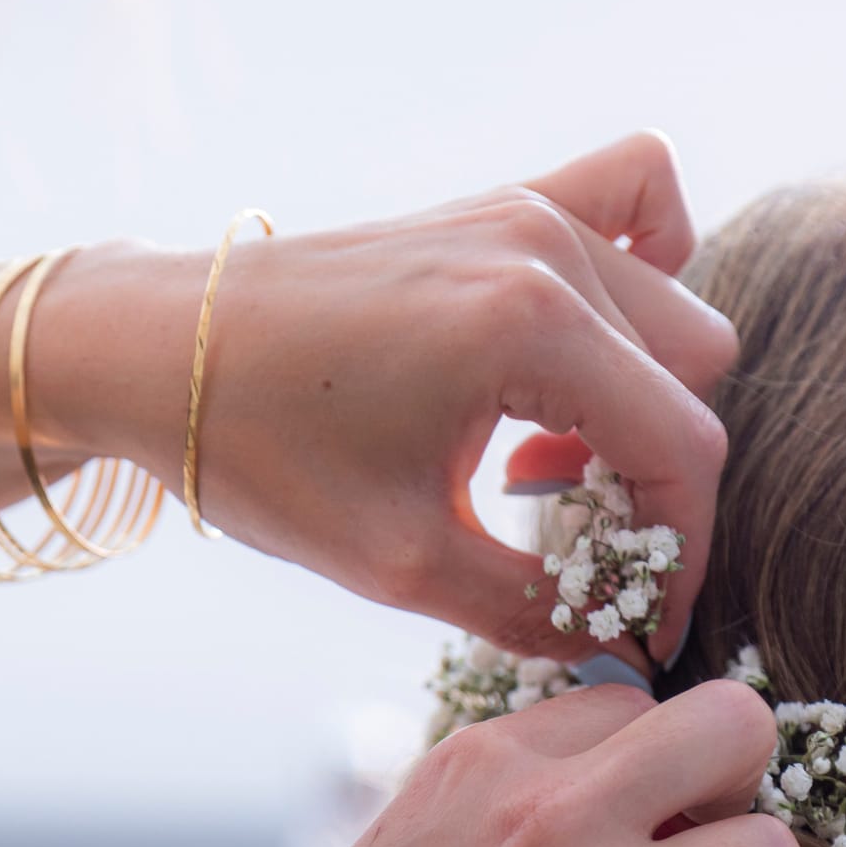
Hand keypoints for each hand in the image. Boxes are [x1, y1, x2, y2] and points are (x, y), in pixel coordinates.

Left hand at [45, 132, 736, 666]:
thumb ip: (531, 608)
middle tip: (572, 546)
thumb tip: (619, 646)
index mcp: (528, 326)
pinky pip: (637, 200)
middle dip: (652, 483)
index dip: (679, 550)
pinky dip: (646, 273)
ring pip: (670, 312)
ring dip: (637, 403)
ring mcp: (524, 211)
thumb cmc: (259, 448)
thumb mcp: (400, 560)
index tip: (645, 618)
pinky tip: (581, 352)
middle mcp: (543, 249)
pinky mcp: (499, 204)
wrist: (155, 351)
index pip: (682, 447)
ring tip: (540, 466)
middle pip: (690, 380)